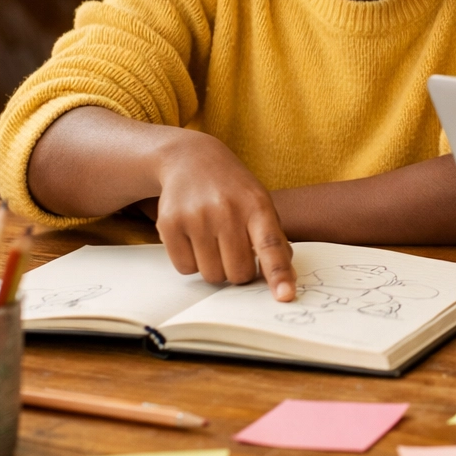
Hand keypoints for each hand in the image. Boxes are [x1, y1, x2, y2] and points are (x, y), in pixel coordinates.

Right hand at [152, 129, 295, 300]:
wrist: (191, 159)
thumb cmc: (233, 189)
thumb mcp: (260, 203)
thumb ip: (274, 239)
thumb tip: (285, 277)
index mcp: (257, 206)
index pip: (271, 245)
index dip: (279, 273)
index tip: (285, 295)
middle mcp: (226, 210)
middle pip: (238, 273)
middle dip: (239, 272)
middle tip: (235, 252)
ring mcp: (196, 217)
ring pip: (211, 275)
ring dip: (214, 268)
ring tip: (214, 241)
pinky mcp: (169, 224)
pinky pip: (184, 268)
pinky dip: (191, 261)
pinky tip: (194, 238)